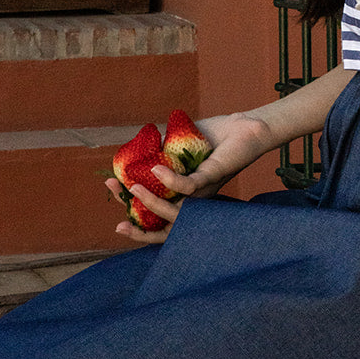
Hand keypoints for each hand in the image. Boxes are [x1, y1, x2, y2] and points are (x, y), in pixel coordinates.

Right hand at [105, 111, 273, 244]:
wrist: (244, 128)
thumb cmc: (214, 139)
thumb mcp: (182, 148)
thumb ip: (162, 153)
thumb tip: (137, 153)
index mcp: (187, 199)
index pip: (161, 224)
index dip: (139, 230)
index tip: (118, 225)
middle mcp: (195, 202)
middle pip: (164, 223)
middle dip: (137, 219)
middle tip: (115, 195)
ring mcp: (204, 192)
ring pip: (175, 209)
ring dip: (151, 201)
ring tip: (131, 186)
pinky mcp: (212, 177)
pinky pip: (190, 186)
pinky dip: (171, 181)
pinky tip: (155, 169)